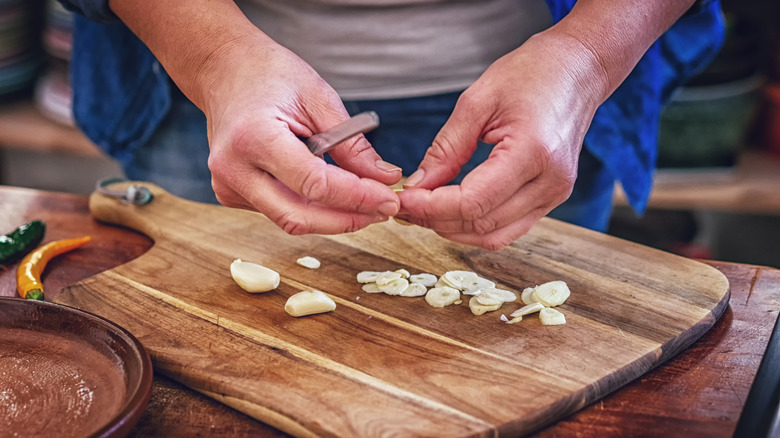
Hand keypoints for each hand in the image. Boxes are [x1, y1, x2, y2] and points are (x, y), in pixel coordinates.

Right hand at [200, 34, 401, 234]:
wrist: (223, 70)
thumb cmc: (269, 75)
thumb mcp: (319, 98)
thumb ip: (352, 144)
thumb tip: (385, 179)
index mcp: (253, 137)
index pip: (314, 185)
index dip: (356, 198)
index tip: (389, 198)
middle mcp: (234, 168)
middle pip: (298, 217)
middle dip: (346, 219)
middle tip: (382, 210)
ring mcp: (228, 185)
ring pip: (290, 219)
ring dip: (332, 217)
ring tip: (366, 202)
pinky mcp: (231, 194)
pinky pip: (280, 210)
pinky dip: (311, 208)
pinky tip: (332, 193)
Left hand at [397, 31, 607, 249]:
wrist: (577, 69)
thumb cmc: (532, 73)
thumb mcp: (477, 101)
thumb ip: (446, 149)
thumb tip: (418, 186)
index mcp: (533, 152)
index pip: (473, 203)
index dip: (432, 208)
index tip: (403, 199)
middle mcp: (550, 181)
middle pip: (481, 224)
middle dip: (436, 220)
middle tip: (405, 206)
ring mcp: (555, 194)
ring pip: (494, 235)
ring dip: (454, 229)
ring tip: (424, 210)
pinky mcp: (552, 198)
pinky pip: (509, 228)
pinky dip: (476, 226)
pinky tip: (451, 211)